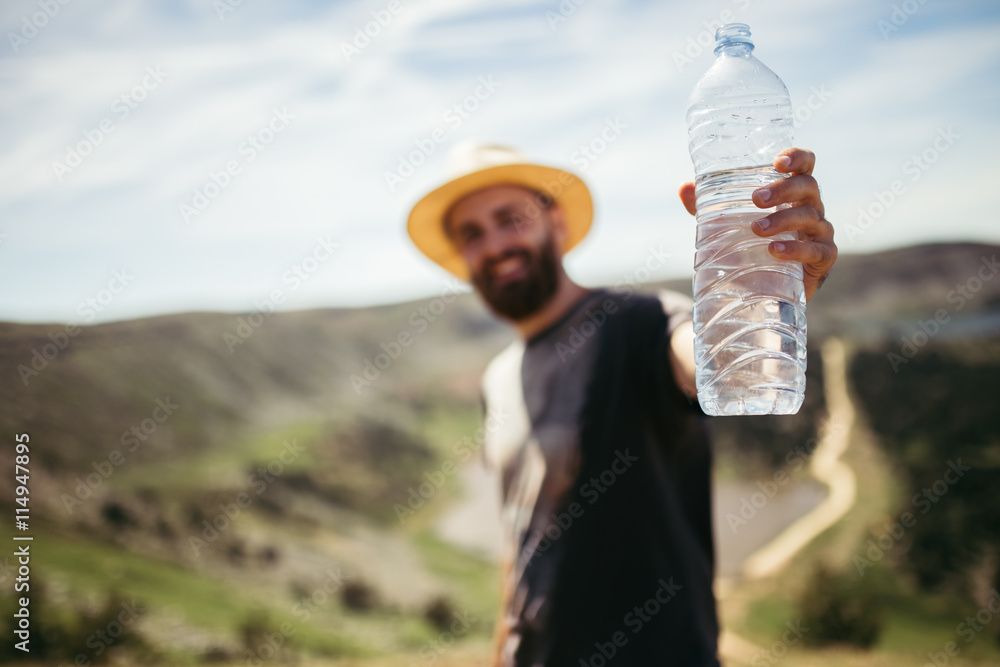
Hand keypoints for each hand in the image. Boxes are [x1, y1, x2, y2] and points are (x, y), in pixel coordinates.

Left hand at [678, 148, 836, 301]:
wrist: (767, 290)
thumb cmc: (752, 247)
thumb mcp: (729, 225)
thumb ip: (708, 207)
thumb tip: (685, 187)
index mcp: (793, 193)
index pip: (805, 165)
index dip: (797, 157)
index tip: (777, 161)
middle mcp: (811, 208)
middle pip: (807, 187)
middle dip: (783, 189)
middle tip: (756, 199)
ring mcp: (820, 233)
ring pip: (811, 217)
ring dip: (783, 220)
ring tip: (757, 229)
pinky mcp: (824, 258)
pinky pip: (816, 250)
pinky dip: (796, 250)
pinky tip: (775, 251)